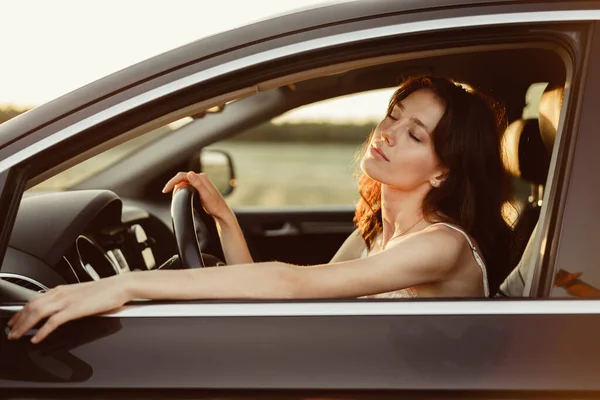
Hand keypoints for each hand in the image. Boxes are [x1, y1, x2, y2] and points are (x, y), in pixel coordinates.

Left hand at [7, 275, 130, 343]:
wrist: (120, 286)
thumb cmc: (106, 291)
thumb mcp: (82, 294)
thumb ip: (69, 300)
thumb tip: (62, 309)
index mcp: (63, 289)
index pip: (35, 299)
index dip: (21, 311)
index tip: (15, 320)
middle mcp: (61, 293)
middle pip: (31, 306)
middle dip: (18, 320)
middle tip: (11, 331)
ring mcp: (67, 301)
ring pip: (37, 312)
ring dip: (24, 325)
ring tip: (17, 335)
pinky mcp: (74, 309)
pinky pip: (53, 321)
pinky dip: (42, 330)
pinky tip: (36, 338)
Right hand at [162, 171, 231, 220]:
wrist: (222, 213)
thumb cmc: (215, 206)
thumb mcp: (205, 195)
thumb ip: (197, 184)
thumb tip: (189, 173)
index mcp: (202, 178)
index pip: (182, 176)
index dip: (172, 182)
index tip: (166, 190)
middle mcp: (201, 178)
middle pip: (182, 177)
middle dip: (173, 183)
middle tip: (166, 191)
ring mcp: (200, 183)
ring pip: (184, 181)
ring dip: (177, 186)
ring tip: (171, 193)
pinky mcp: (199, 188)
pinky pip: (187, 185)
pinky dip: (181, 189)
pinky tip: (179, 194)